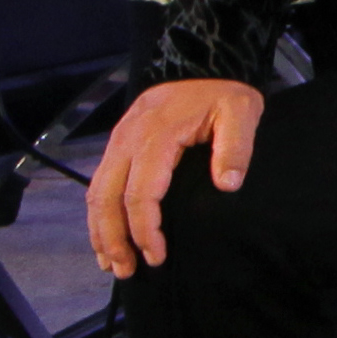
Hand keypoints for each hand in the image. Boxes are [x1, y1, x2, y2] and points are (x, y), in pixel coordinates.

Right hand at [88, 76, 265, 277]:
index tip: (158, 255)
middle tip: (127, 271)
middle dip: (113, 239)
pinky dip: (98, 215)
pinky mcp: (117, 146)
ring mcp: (118, 143)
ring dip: (100, 232)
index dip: (145, 229)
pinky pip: (99, 185)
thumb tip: (227, 185)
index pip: (141, 193)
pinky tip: (105, 238)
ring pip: (95, 194)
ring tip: (113, 265)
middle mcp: (127, 141)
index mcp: (155, 136)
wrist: (201, 65)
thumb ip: (235, 147)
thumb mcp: (241, 111)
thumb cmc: (222, 92)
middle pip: (107, 199)